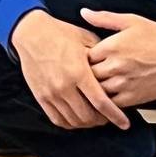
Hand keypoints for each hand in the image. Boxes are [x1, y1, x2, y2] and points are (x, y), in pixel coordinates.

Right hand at [11, 9, 130, 129]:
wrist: (31, 32)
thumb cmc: (59, 33)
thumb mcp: (86, 39)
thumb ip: (102, 56)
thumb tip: (116, 69)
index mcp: (79, 72)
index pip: (101, 102)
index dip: (115, 116)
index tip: (124, 123)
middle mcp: (64, 86)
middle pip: (88, 116)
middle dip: (102, 120)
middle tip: (108, 117)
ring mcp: (51, 93)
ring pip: (74, 121)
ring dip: (87, 123)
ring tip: (93, 117)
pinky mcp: (41, 97)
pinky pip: (58, 119)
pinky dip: (70, 123)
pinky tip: (77, 118)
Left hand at [82, 10, 155, 108]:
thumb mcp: (130, 21)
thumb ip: (104, 18)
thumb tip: (83, 12)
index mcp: (111, 46)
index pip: (84, 57)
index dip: (83, 59)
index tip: (85, 59)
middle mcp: (115, 66)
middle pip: (88, 76)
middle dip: (86, 76)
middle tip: (86, 75)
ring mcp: (124, 83)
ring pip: (98, 92)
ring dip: (95, 90)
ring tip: (93, 88)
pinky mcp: (135, 97)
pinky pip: (113, 105)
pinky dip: (107, 103)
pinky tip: (106, 99)